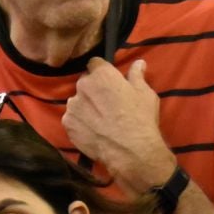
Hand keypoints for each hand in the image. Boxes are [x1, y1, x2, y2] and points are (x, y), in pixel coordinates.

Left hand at [61, 58, 177, 196]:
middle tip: (106, 104)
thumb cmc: (140, 119)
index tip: (109, 81)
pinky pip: (72, 119)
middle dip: (93, 90)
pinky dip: (79, 123)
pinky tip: (91, 131)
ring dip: (84, 106)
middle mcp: (83, 86)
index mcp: (102, 75)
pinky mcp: (67, 124)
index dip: (102, 72)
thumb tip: (139, 63)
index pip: (95, 63)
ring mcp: (72, 106)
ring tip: (98, 120)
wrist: (129, 151)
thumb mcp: (145, 94)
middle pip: (85, 83)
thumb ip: (137, 76)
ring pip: (77, 102)